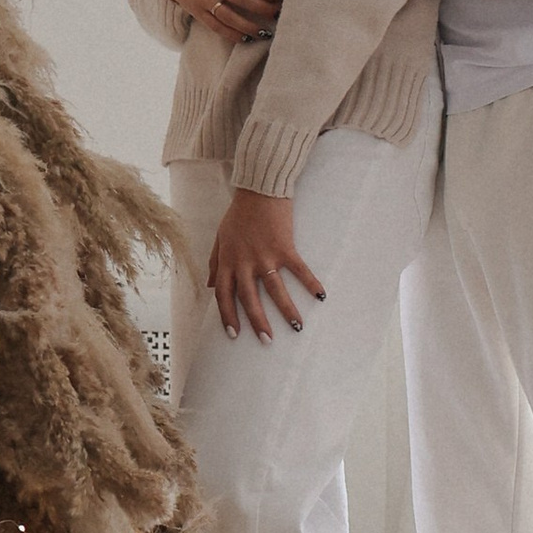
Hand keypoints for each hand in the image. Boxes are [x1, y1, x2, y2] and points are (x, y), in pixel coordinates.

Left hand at [208, 187, 325, 339]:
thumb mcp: (220, 238)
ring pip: (275, 290)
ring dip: (286, 311)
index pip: (224, 295)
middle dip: (257, 322)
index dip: (228, 317)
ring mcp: (265, 256)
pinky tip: (320, 296)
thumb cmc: (238, 214)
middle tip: (267, 341)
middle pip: (249, 299)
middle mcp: (244, 262)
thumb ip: (216, 263)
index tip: (234, 335)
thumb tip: (212, 286)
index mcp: (228, 261)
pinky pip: (298, 270)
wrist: (258, 191)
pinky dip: (310, 283)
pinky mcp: (284, 247)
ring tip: (297, 327)